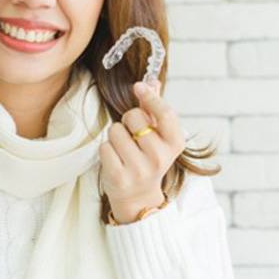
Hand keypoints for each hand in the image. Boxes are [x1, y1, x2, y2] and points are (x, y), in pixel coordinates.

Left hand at [99, 79, 185, 214]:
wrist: (138, 197)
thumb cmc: (148, 158)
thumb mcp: (158, 136)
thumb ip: (154, 108)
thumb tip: (152, 80)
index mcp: (174, 144)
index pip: (165, 114)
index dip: (151, 97)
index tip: (138, 87)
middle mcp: (159, 158)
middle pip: (134, 117)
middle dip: (128, 119)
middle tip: (132, 134)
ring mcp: (139, 169)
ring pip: (115, 130)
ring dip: (115, 135)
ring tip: (123, 149)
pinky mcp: (119, 177)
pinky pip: (104, 147)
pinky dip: (106, 149)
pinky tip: (115, 159)